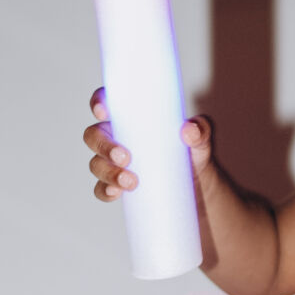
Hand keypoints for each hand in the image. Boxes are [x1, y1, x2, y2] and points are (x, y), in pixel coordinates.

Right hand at [84, 89, 214, 203]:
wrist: (197, 187)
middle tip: (126, 157)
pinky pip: (101, 189)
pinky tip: (117, 193)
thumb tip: (189, 130)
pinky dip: (105, 191)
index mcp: (131, 117)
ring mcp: (114, 163)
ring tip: (131, 181)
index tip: (104, 111)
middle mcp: (117, 137)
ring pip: (96, 164)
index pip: (106, 102)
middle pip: (94, 135)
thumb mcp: (200, 139)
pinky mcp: (117, 186)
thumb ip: (200, 129)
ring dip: (108, 172)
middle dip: (104, 145)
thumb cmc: (191, 153)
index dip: (99, 102)